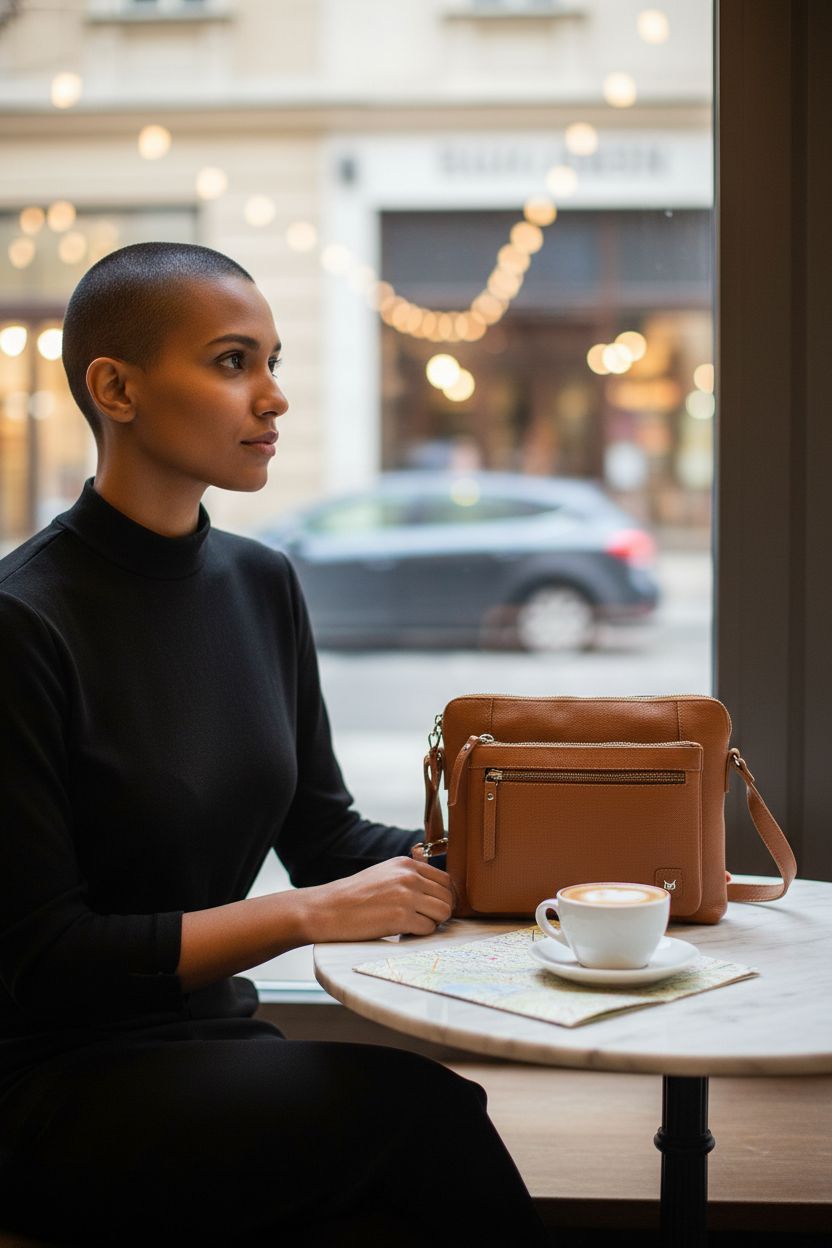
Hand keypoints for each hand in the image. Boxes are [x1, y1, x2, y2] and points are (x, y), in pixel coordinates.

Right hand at [297, 857, 453, 942]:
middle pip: (448, 897)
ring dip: (433, 922)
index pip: (445, 880)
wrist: (328, 909)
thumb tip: (439, 885)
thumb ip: (409, 875)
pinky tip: (403, 931)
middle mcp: (409, 876)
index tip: (432, 907)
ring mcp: (406, 896)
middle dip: (440, 911)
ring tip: (414, 924)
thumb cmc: (355, 895)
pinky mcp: (401, 918)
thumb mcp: (384, 873)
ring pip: (443, 912)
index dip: (442, 897)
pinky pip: (429, 929)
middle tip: (424, 919)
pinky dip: (420, 933)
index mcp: (406, 864)